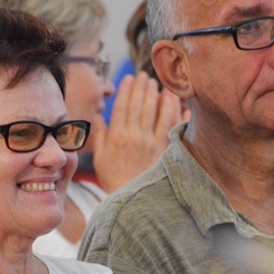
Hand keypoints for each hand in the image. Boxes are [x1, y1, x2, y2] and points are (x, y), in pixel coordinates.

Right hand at [92, 73, 184, 192]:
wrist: (131, 197)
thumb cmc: (113, 178)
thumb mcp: (100, 158)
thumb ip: (101, 135)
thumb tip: (98, 117)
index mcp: (117, 136)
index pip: (122, 107)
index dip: (126, 90)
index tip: (128, 77)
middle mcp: (134, 136)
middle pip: (139, 106)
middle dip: (142, 87)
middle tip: (145, 75)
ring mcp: (150, 142)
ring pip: (155, 112)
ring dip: (157, 95)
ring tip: (158, 83)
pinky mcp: (163, 149)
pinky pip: (170, 126)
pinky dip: (173, 111)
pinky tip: (174, 100)